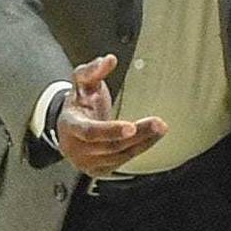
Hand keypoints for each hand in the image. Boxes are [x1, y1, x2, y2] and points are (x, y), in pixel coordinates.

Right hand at [56, 55, 167, 176]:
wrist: (71, 127)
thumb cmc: (79, 104)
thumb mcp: (82, 83)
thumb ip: (93, 70)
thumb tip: (108, 60)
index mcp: (70, 125)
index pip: (89, 132)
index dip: (110, 130)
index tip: (130, 127)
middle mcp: (76, 148)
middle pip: (110, 145)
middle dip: (137, 134)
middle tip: (157, 124)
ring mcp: (87, 162)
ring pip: (120, 155)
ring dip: (144, 141)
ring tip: (160, 127)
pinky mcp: (99, 169)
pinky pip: (124, 161)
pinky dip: (141, 148)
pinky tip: (152, 137)